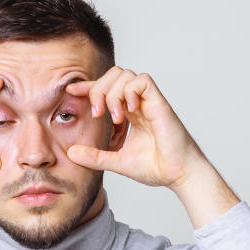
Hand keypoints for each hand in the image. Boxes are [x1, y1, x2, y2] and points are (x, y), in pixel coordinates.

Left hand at [64, 67, 205, 190]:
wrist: (178, 174)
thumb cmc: (156, 167)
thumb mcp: (116, 161)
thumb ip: (95, 156)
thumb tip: (71, 153)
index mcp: (128, 112)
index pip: (105, 89)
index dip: (88, 86)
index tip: (71, 91)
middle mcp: (138, 103)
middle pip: (113, 75)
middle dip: (98, 88)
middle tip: (97, 113)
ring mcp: (148, 101)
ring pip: (125, 75)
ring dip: (113, 93)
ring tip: (115, 117)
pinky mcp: (159, 103)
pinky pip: (142, 81)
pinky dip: (130, 91)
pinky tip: (129, 111)